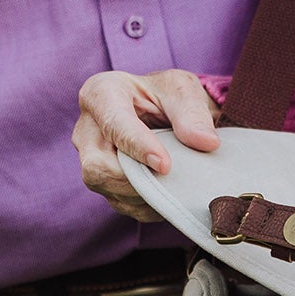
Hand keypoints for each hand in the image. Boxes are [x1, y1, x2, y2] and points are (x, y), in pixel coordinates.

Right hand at [74, 67, 221, 217]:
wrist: (162, 112)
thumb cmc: (166, 95)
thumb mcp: (182, 91)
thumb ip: (192, 114)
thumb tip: (207, 143)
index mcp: (101, 93)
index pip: (114, 125)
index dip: (138, 147)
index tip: (165, 165)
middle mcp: (87, 129)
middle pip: (97, 166)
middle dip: (135, 178)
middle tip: (170, 178)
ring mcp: (90, 159)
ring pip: (105, 187)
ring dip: (142, 193)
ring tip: (173, 185)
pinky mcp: (103, 182)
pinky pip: (119, 203)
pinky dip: (146, 205)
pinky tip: (168, 195)